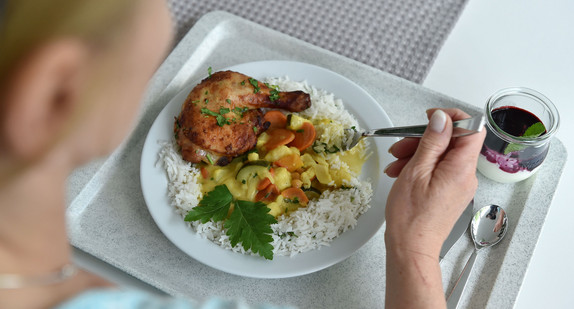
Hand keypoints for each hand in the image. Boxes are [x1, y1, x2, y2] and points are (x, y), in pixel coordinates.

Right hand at [384, 108, 485, 256]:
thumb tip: (442, 118)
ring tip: (395, 164)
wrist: (411, 247)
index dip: (452, 118)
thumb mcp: (416, 170)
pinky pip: (439, 170)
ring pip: (442, 155)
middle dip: (425, 139)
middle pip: (452, 142)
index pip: (472, 129)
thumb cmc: (411, 216)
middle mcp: (466, 176)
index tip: (431, 118)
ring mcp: (459, 185)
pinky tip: (401, 173)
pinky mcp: (450, 193)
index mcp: (461, 168)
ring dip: (418, 153)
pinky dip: (420, 166)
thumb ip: (432, 141)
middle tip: (401, 145)